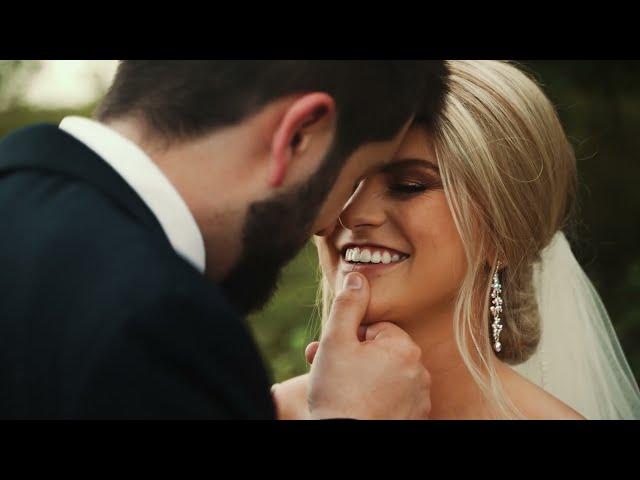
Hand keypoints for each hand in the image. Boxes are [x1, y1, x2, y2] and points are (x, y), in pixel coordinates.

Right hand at [307, 272, 430, 419]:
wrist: (343, 438)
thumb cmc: (337, 391)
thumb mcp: (335, 341)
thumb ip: (348, 305)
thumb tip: (358, 277)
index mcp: (404, 347)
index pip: (375, 329)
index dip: (351, 340)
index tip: (337, 355)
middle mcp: (420, 371)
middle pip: (381, 352)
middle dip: (355, 358)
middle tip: (333, 372)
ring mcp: (420, 397)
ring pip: (387, 375)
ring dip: (365, 377)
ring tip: (343, 390)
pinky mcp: (415, 417)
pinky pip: (395, 397)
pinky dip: (378, 398)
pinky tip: (358, 404)